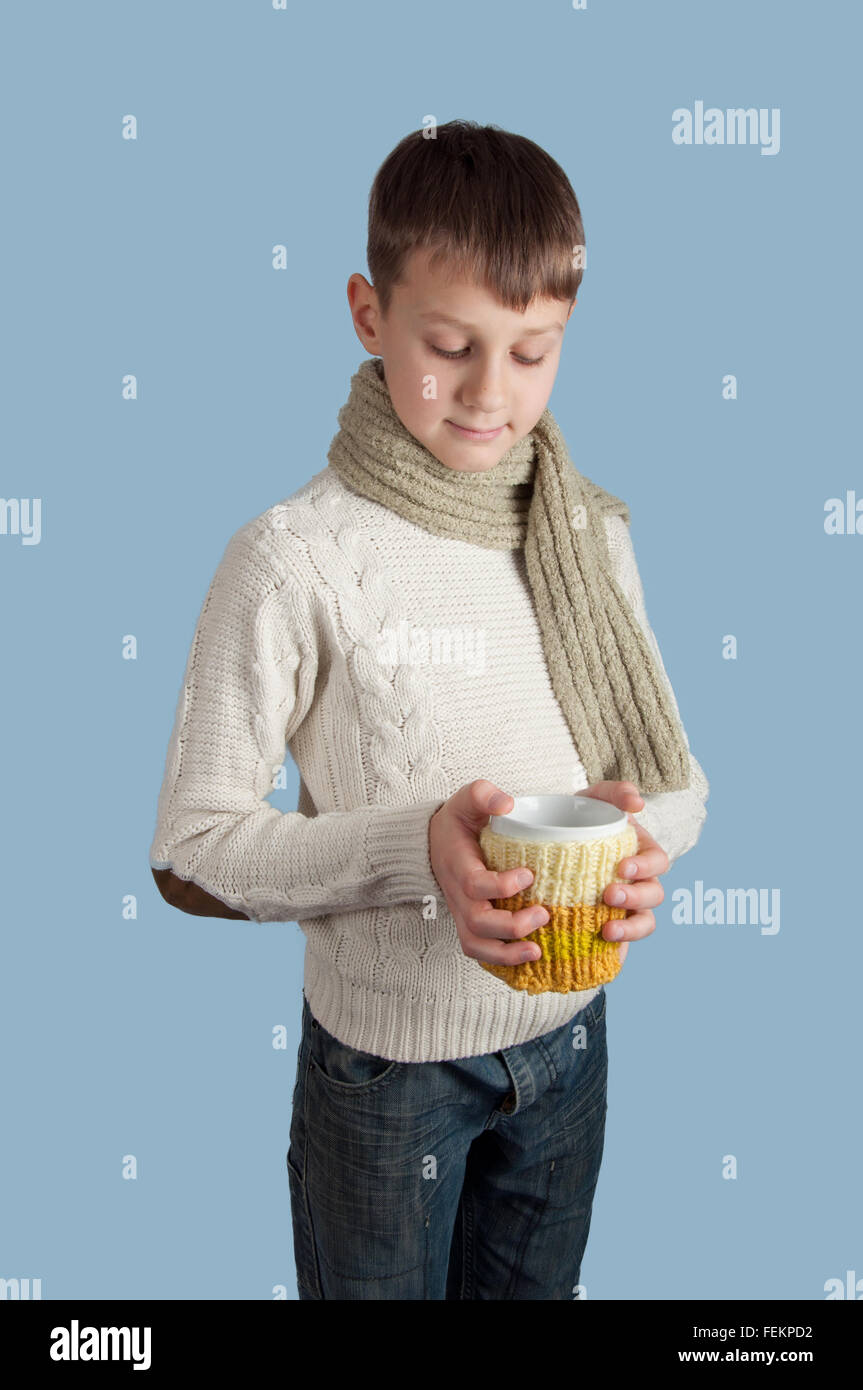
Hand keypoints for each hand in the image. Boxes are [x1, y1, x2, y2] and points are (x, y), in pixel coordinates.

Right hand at [428, 780, 553, 965]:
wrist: (431, 844)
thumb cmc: (456, 822)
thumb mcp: (465, 800)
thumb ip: (482, 795)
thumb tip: (507, 804)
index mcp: (459, 867)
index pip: (475, 885)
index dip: (501, 886)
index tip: (528, 875)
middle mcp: (459, 896)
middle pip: (478, 924)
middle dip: (511, 927)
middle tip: (544, 915)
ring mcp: (463, 914)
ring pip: (476, 946)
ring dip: (506, 954)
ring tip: (537, 952)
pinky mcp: (472, 925)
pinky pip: (482, 952)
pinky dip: (502, 961)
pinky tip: (530, 960)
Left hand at [577, 780, 668, 964]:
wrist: (548, 844)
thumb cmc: (578, 819)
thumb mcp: (594, 799)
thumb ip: (615, 792)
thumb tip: (636, 803)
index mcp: (640, 854)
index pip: (658, 861)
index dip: (646, 866)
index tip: (622, 867)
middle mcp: (637, 882)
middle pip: (653, 895)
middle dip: (636, 896)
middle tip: (609, 894)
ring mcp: (624, 907)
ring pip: (643, 923)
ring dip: (631, 929)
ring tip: (608, 930)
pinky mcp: (605, 927)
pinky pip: (620, 944)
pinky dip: (616, 949)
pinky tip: (599, 949)